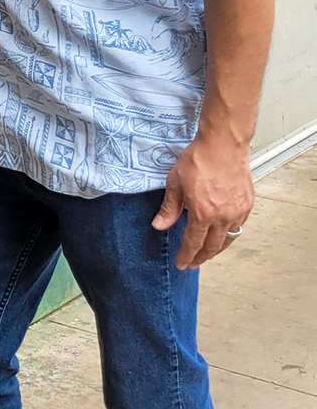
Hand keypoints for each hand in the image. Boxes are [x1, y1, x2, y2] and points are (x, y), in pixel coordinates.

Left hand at [152, 133, 254, 268]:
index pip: (193, 243)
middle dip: (201, 257)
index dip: (186, 256)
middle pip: (212, 246)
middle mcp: (223, 217)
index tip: (182, 264)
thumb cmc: (199, 159)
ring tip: (207, 253)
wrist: (223, 144)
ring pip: (228, 239)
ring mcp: (238, 211)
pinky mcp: (247, 203)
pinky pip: (239, 226)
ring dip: (217, 249)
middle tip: (193, 262)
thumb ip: (169, 208)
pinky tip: (223, 233)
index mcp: (203, 214)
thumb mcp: (175, 183)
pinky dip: (230, 234)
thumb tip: (159, 225)